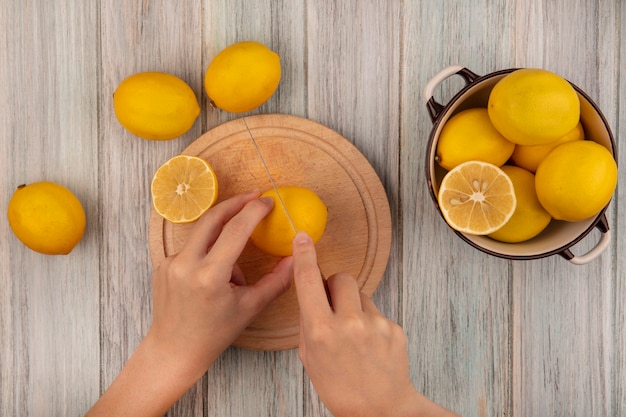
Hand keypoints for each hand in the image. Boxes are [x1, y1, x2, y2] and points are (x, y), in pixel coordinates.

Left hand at [86, 191, 292, 416]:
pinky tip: (211, 282)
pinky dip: (207, 255)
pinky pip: (192, 248)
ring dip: (222, 238)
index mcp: (210, 275)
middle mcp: (186, 264)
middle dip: (235, 203)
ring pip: (203, 234)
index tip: (267, 201)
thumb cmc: (214, 333)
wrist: (174, 349)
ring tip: (233, 274)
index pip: (236, 230)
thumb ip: (277, 281)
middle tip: (254, 196)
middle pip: (213, 218)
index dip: (254, 210)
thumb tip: (297, 259)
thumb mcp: (250, 308)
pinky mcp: (163, 264)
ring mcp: (170, 263)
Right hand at [292, 231, 458, 416]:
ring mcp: (375, 324)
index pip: (309, 281)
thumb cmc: (341, 389)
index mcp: (321, 331)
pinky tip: (370, 345)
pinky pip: (377, 311)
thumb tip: (312, 293)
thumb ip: (309, 323)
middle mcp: (348, 323)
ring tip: (355, 335)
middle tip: (334, 306)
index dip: (304, 256)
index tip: (303, 238)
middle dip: (335, 286)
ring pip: (361, 294)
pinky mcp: (394, 328)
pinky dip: (371, 322)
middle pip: (341, 278)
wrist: (382, 410)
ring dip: (354, 305)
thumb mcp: (310, 358)